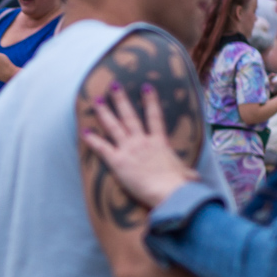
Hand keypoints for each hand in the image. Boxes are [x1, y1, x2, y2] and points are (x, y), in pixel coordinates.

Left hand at [81, 83, 197, 207]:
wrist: (169, 191)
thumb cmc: (180, 184)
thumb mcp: (186, 174)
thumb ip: (186, 173)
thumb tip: (193, 178)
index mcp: (160, 143)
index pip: (155, 117)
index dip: (150, 101)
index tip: (146, 87)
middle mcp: (143, 141)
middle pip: (129, 116)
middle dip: (121, 100)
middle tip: (113, 86)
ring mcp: (129, 149)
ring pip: (114, 126)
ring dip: (104, 112)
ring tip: (96, 100)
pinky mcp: (118, 161)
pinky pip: (102, 147)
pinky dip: (92, 139)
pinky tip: (83, 131)